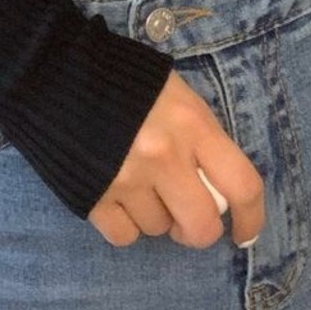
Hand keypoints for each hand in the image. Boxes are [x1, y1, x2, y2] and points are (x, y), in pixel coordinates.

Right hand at [88, 68, 266, 249]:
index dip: (252, 217)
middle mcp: (165, 157)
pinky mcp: (92, 197)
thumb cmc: (129, 81)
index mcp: (194, 125)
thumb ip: (200, 139)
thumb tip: (215, 186)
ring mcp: (126, 179)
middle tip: (187, 216)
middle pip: (202, 226)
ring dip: (157, 216)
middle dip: (197, 230)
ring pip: (159, 229)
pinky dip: (126, 225)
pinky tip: (118, 196)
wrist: (57, 72)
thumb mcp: (179, 97)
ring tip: (142, 185)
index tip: (246, 233)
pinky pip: (125, 236)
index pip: (242, 184)